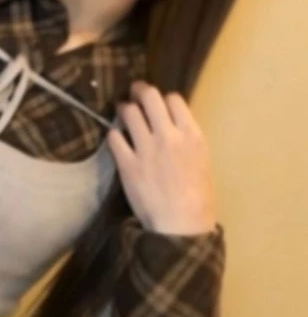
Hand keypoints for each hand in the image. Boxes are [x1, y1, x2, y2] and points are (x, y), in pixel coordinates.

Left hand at [107, 80, 216, 235]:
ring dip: (124, 108)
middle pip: (149, 96)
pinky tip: (116, 138)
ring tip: (122, 111)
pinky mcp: (127, 163)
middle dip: (139, 91)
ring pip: (129, 111)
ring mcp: (146, 148)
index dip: (163, 98)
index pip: (173, 99)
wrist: (181, 225)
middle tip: (134, 93)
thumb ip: (186, 138)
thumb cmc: (198, 197)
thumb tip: (171, 124)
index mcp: (192, 135)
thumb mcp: (202, 160)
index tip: (158, 103)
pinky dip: (114, 134)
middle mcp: (168, 135)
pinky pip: (114, 137)